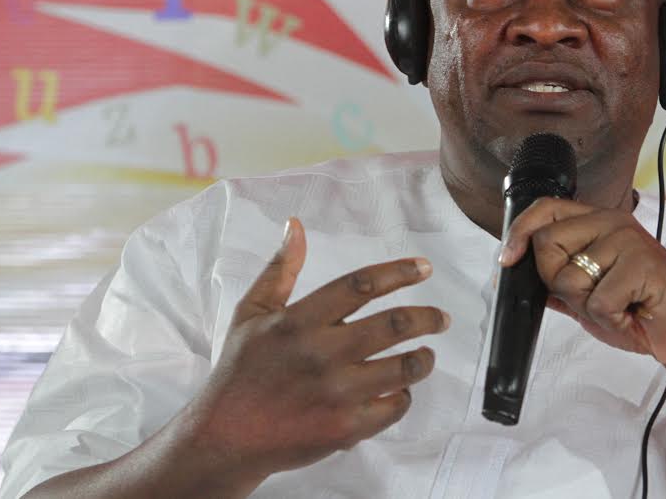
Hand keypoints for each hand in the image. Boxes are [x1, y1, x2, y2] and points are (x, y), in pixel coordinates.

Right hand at [185, 217, 449, 483]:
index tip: (424, 268)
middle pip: (395, 324)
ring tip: (425, 353)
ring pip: (404, 367)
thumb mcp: (251, 313)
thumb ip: (279, 269)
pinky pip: (394, 406)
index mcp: (299, 321)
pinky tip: (399, 389)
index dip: (398, 272)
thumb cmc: (239, 372)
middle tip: (441, 318)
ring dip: (423, 358)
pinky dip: (404, 395)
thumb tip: (295, 226)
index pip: (361, 285)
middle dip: (428, 317)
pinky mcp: (345, 428)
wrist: (224, 439)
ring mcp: (336, 394)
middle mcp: (321, 354)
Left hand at [499, 198, 665, 394]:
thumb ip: (558, 281)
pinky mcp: (643, 263)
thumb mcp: (588, 297)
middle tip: (593, 298)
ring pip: (569, 277)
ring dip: (588, 307)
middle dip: (559, 284)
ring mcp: (629, 239)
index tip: (507, 260)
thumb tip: (515, 271)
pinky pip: (598, 300)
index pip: (545, 208)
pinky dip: (611, 319)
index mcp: (599, 222)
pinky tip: (632, 313)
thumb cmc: (641, 313)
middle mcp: (613, 222)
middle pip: (547, 244)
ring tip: (619, 306)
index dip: (519, 232)